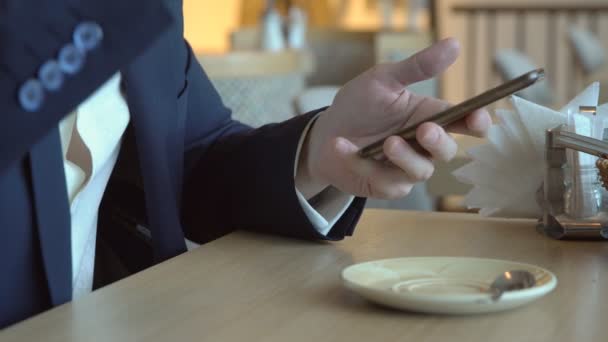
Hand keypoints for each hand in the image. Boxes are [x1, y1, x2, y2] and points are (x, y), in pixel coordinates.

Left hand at [296, 38, 490, 198]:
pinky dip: (362, 164)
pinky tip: (341, 146)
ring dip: (405, 157)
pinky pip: (385, 182)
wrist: (324, 133)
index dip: (477, 122)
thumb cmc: (359, 105)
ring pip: (420, 171)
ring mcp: (406, 169)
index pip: (464, 122)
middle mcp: (423, 145)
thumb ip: (416, 68)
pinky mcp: (386, 186)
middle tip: (425, 130)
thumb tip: (453, 44)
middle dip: (439, 142)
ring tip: (387, 143)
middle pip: (447, 151)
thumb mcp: (383, 80)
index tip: (478, 118)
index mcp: (429, 116)